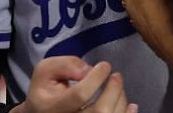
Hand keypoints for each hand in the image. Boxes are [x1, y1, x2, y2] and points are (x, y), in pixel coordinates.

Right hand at [15, 58, 137, 112]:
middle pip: (100, 112)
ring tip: (117, 86)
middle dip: (114, 90)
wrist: (41, 111)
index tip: (105, 65)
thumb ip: (64, 65)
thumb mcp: (46, 70)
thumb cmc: (46, 88)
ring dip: (121, 100)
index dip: (96, 77)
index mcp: (53, 107)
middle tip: (117, 75)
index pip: (80, 95)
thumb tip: (87, 70)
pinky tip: (131, 105)